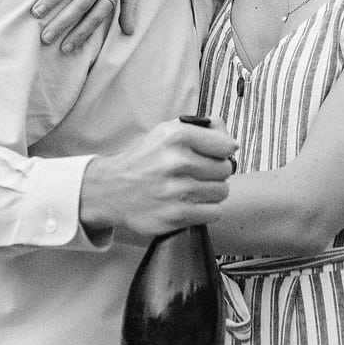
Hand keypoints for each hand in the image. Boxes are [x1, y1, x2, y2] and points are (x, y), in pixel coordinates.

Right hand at [80, 118, 235, 246]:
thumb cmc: (145, 160)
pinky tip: (190, 204)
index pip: (225, 145)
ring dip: (211, 192)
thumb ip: (202, 129)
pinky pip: (214, 212)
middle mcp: (176, 162)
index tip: (214, 155)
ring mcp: (176, 191)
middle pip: (225, 170)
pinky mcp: (176, 215)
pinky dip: (206, 209)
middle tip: (199, 173)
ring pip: (222, 192)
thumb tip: (232, 142)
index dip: (222, 151)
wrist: (111, 190)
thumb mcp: (166, 132)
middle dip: (215, 172)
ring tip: (193, 188)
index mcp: (176, 136)